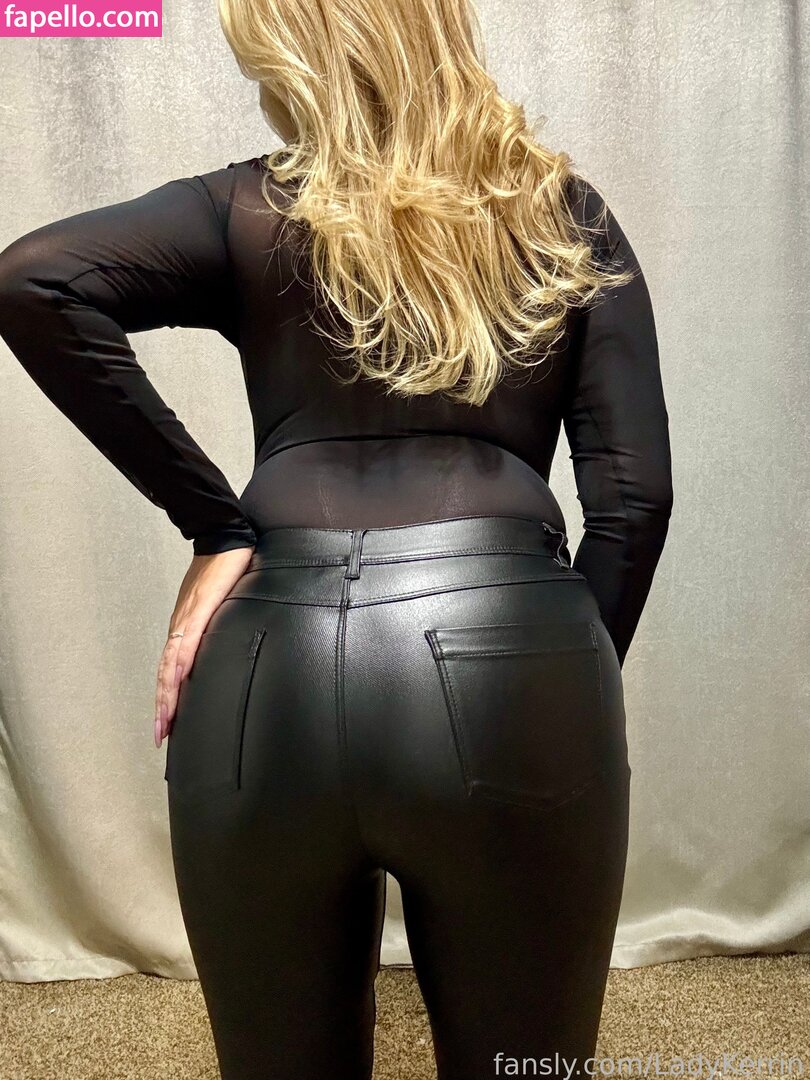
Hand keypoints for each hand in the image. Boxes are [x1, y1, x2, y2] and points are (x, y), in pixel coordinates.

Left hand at [154, 546, 254, 747]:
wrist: (226, 539)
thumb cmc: (226, 569)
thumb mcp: (222, 604)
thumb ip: (219, 625)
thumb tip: (227, 643)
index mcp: (186, 628)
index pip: (171, 670)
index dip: (167, 697)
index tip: (166, 724)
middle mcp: (181, 627)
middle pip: (166, 675)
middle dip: (163, 707)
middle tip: (159, 736)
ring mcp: (187, 620)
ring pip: (170, 666)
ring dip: (166, 696)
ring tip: (165, 722)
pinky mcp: (198, 611)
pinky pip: (186, 644)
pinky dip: (179, 667)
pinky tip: (177, 684)